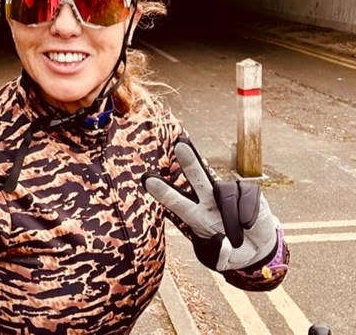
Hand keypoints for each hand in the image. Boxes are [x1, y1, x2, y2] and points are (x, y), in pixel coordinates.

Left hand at [142, 137, 279, 270]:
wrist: (258, 249)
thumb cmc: (233, 252)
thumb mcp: (224, 261)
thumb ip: (220, 254)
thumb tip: (222, 242)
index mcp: (195, 217)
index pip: (175, 201)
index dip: (162, 191)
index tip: (146, 179)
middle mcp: (207, 201)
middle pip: (196, 177)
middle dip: (189, 161)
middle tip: (179, 144)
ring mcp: (226, 193)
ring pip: (225, 193)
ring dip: (232, 216)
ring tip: (239, 232)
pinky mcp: (246, 191)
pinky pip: (246, 196)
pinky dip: (249, 212)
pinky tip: (248, 223)